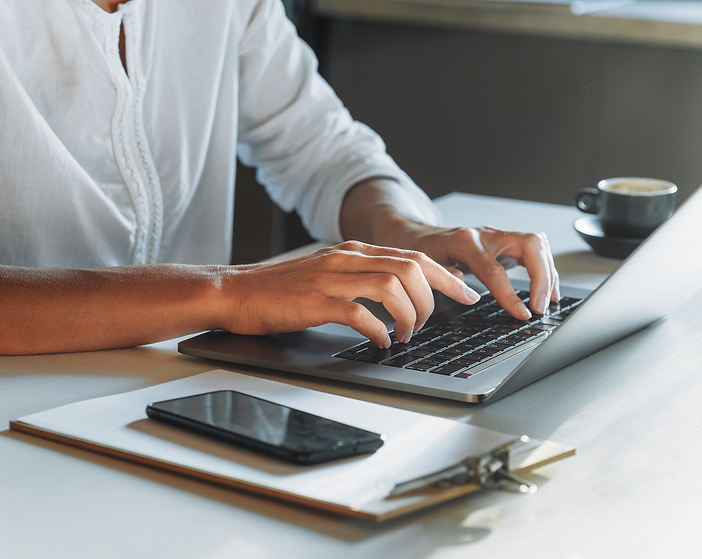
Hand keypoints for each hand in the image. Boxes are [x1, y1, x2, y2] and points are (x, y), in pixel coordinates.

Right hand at [217, 241, 481, 347]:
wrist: (236, 292)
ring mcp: (331, 278)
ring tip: (405, 335)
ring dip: (409, 315)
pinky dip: (378, 329)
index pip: (412, 256)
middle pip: (410, 268)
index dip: (446, 277)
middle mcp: (346, 259)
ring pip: (392, 287)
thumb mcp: (326, 273)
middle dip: (434, 297)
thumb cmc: (280, 290)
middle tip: (433, 322)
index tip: (466, 294)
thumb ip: (359, 276)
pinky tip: (380, 341)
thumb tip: (397, 293)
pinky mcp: (316, 302)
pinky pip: (360, 313)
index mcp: (351, 251)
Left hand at [404, 224, 559, 318]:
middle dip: (542, 276)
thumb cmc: (419, 252)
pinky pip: (534, 251)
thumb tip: (466, 292)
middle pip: (528, 245)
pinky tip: (548, 290)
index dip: (510, 293)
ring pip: (537, 244)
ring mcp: (498, 236)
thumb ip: (441, 278)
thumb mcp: (421, 266)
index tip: (522, 314)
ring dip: (548, 272)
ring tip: (548, 301)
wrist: (418, 235)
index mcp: (464, 242)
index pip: (494, 268)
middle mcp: (486, 235)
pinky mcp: (505, 242)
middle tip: (541, 307)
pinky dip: (545, 269)